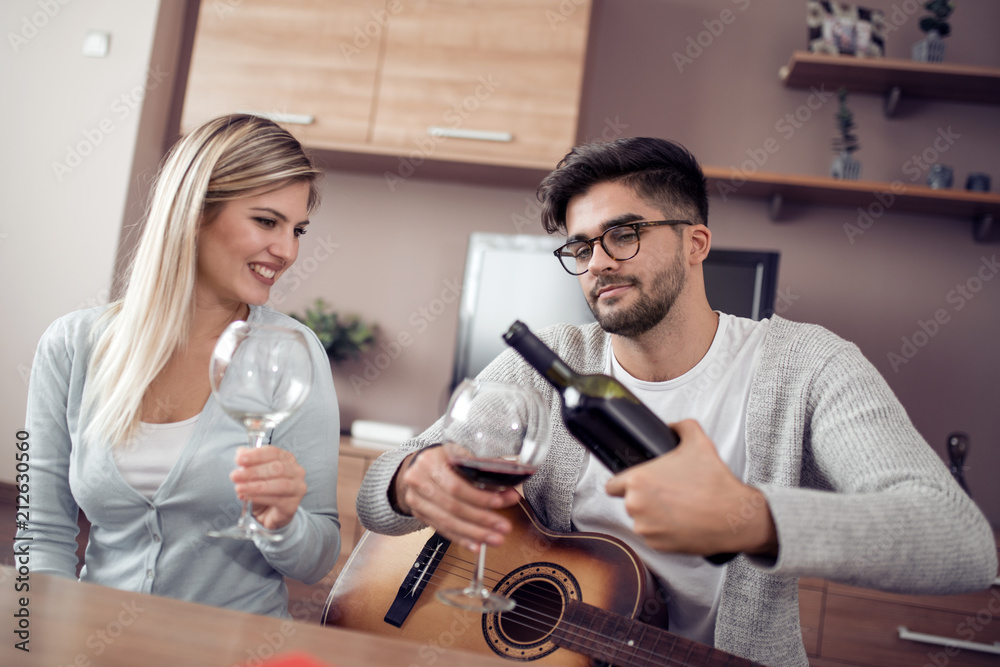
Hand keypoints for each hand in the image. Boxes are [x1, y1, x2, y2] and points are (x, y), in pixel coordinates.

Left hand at [231, 446, 306, 530]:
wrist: (269, 513)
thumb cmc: (264, 489)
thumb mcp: (254, 473)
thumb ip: (249, 462)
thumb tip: (241, 453)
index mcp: (287, 459)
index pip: (273, 452)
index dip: (256, 455)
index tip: (238, 459)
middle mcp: (296, 472)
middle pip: (277, 468)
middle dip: (253, 471)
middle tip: (235, 476)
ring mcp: (297, 489)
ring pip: (279, 484)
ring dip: (256, 486)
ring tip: (239, 488)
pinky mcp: (293, 505)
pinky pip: (277, 500)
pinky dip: (259, 498)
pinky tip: (247, 497)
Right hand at [393, 445, 520, 551]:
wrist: (417, 466)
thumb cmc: (444, 459)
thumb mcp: (461, 455)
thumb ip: (483, 469)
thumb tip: (510, 485)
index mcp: (431, 461)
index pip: (456, 485)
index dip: (479, 497)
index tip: (500, 503)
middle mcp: (419, 480)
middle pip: (453, 506)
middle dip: (482, 519)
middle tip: (503, 527)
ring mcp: (417, 499)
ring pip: (448, 521)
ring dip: (475, 533)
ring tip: (495, 539)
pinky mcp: (419, 514)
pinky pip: (442, 530)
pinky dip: (462, 539)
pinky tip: (477, 545)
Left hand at [605, 419, 777, 556]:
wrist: (733, 516)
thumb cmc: (715, 482)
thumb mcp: (698, 441)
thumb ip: (681, 427)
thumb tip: (673, 426)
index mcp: (638, 480)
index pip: (612, 485)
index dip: (623, 483)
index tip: (636, 484)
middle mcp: (636, 506)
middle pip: (629, 502)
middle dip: (644, 497)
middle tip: (666, 493)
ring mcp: (646, 528)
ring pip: (641, 520)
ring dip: (653, 515)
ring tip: (676, 507)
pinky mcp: (657, 545)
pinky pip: (653, 536)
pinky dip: (664, 531)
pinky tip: (681, 521)